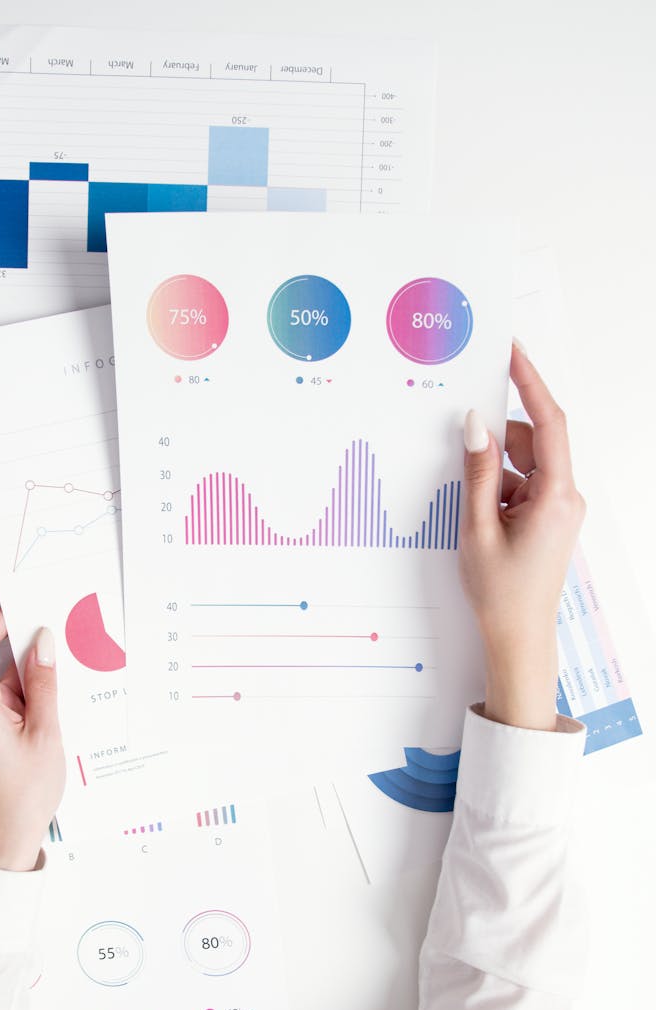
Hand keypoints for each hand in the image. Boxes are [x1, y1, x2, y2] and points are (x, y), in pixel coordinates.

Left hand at [0, 562, 65, 870]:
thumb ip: (45, 683)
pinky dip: (21, 676)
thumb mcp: (46, 734)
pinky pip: (1, 688)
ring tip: (48, 635)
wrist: (8, 836)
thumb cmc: (24, 793)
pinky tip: (46, 673)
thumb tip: (43, 641)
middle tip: (32, 597)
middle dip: (3, 621)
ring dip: (17, 651)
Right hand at [460, 343, 585, 730]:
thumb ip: (477, 470)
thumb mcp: (478, 528)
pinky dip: (500, 490)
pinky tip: (482, 517)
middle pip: (534, 442)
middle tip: (463, 451)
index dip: (530, 381)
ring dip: (496, 473)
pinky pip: (524, 485)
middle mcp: (566, 497)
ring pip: (526, 464)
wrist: (518, 638)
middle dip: (498, 442)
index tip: (512, 351)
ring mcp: (560, 507)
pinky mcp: (550, 518)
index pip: (549, 422)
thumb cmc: (500, 593)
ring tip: (476, 511)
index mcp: (556, 496)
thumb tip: (475, 423)